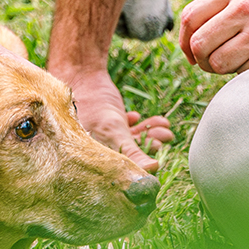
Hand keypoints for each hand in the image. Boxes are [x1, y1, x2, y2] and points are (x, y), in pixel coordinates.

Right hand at [52, 64, 170, 170]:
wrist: (82, 76)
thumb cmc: (93, 107)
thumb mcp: (114, 131)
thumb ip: (133, 151)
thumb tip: (153, 169)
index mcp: (96, 159)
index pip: (124, 172)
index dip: (142, 167)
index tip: (158, 159)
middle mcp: (101, 151)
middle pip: (132, 156)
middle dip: (151, 145)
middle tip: (166, 137)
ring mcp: (106, 137)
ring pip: (134, 141)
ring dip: (151, 133)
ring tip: (165, 127)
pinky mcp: (111, 124)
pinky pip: (130, 129)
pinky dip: (141, 124)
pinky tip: (141, 117)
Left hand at [177, 0, 248, 74]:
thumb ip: (229, 2)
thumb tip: (196, 31)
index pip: (190, 16)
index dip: (184, 40)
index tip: (190, 53)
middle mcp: (243, 6)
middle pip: (198, 43)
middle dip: (200, 60)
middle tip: (211, 66)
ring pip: (216, 62)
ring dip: (222, 70)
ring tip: (240, 64)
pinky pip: (242, 73)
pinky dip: (246, 75)